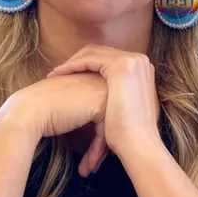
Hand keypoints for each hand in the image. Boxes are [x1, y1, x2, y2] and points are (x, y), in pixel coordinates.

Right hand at [0, 72, 108, 176]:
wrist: (27, 112)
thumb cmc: (39, 112)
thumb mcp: (65, 106)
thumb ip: (80, 109)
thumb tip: (93, 130)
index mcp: (87, 78)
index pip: (100, 110)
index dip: (95, 134)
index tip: (88, 153)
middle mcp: (96, 81)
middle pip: (109, 118)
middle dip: (100, 146)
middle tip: (91, 165)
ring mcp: (100, 91)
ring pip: (110, 127)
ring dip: (98, 152)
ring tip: (88, 169)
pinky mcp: (100, 105)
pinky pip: (106, 132)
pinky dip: (97, 151)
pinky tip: (87, 167)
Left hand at [47, 45, 161, 159]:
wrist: (139, 144)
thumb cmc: (130, 133)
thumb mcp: (128, 106)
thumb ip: (122, 95)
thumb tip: (109, 96)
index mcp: (141, 69)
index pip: (109, 58)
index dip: (88, 65)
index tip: (71, 75)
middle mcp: (139, 60)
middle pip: (101, 52)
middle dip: (78, 61)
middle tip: (60, 72)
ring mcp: (132, 61)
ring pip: (93, 53)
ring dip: (72, 62)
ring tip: (55, 74)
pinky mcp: (122, 65)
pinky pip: (89, 60)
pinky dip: (72, 65)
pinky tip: (59, 74)